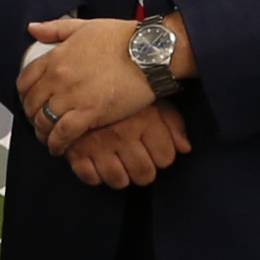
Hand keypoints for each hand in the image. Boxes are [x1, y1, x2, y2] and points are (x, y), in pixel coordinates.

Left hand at [18, 15, 162, 153]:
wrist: (149, 52)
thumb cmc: (122, 38)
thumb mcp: (84, 26)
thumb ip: (55, 29)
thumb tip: (32, 29)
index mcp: (56, 57)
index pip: (25, 81)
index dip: (24, 96)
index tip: (29, 102)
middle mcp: (59, 77)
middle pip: (31, 104)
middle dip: (32, 117)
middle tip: (38, 123)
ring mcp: (72, 96)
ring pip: (44, 121)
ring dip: (42, 133)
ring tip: (48, 139)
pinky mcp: (90, 112)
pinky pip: (63, 133)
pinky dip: (57, 143)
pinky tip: (59, 148)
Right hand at [61, 102, 191, 190]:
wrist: (80, 78)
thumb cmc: (122, 89)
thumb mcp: (152, 98)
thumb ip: (173, 122)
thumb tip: (184, 148)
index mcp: (143, 119)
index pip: (165, 158)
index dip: (162, 156)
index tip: (155, 149)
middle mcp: (121, 134)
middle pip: (144, 174)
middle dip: (144, 170)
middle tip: (138, 160)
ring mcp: (97, 144)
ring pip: (118, 180)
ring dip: (122, 176)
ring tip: (120, 163)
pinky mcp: (75, 150)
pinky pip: (90, 178)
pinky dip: (95, 175)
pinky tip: (99, 163)